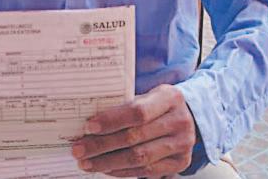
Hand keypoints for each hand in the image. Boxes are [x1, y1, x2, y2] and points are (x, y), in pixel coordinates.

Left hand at [71, 84, 196, 176]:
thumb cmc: (158, 104)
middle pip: (135, 137)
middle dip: (102, 145)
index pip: (138, 112)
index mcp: (170, 98)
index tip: (88, 127)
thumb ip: (124, 106)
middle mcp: (180, 121)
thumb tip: (89, 124)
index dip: (111, 121)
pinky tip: (105, 169)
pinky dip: (122, 171)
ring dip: (108, 162)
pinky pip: (146, 171)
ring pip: (139, 158)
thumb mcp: (146, 95)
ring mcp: (182, 144)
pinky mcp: (180, 162)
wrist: (188, 116)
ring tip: (87, 162)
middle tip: (79, 149)